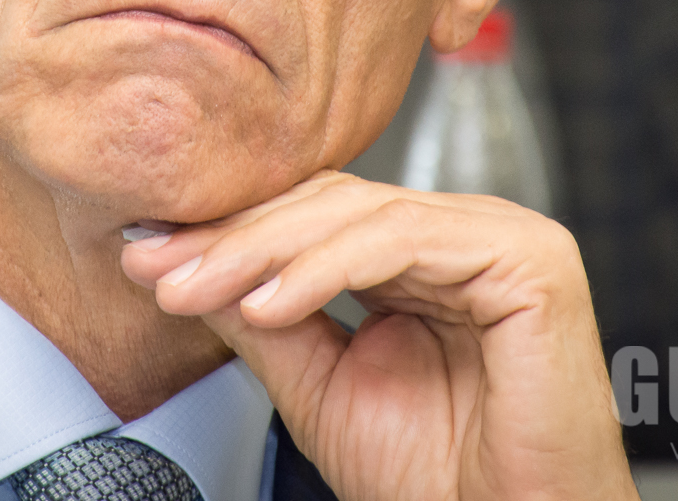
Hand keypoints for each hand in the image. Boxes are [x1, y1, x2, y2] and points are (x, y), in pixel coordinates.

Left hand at [121, 173, 635, 500]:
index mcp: (427, 253)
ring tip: (197, 288)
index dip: (228, 232)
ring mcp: (504, 236)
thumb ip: (262, 319)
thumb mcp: (320, 385)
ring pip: (358, 213)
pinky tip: (269, 303)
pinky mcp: (529, 257)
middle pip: (331, 203)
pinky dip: (326, 267)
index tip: (148, 256)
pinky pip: (405, 239)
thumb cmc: (441, 479)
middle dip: (231, 238)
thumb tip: (181, 263)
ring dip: (262, 251)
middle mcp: (467, 232)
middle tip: (158, 266)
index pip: (315, 214)